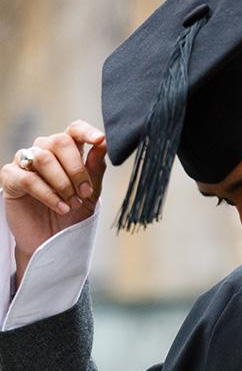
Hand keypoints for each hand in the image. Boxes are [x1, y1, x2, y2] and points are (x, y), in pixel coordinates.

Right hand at [0, 120, 107, 282]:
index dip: (86, 131)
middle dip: (76, 169)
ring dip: (63, 183)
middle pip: (60, 141)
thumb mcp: (91, 193)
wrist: (53, 241)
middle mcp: (44, 151)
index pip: (74, 130)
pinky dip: (48, 194)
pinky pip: (28, 178)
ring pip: (43, 158)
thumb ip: (95, 168)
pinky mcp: (10, 178)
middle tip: (85, 193)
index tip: (99, 140)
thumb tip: (103, 144)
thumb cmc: (72, 214)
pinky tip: (61, 207)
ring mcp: (25, 162)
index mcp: (66, 151)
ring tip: (72, 204)